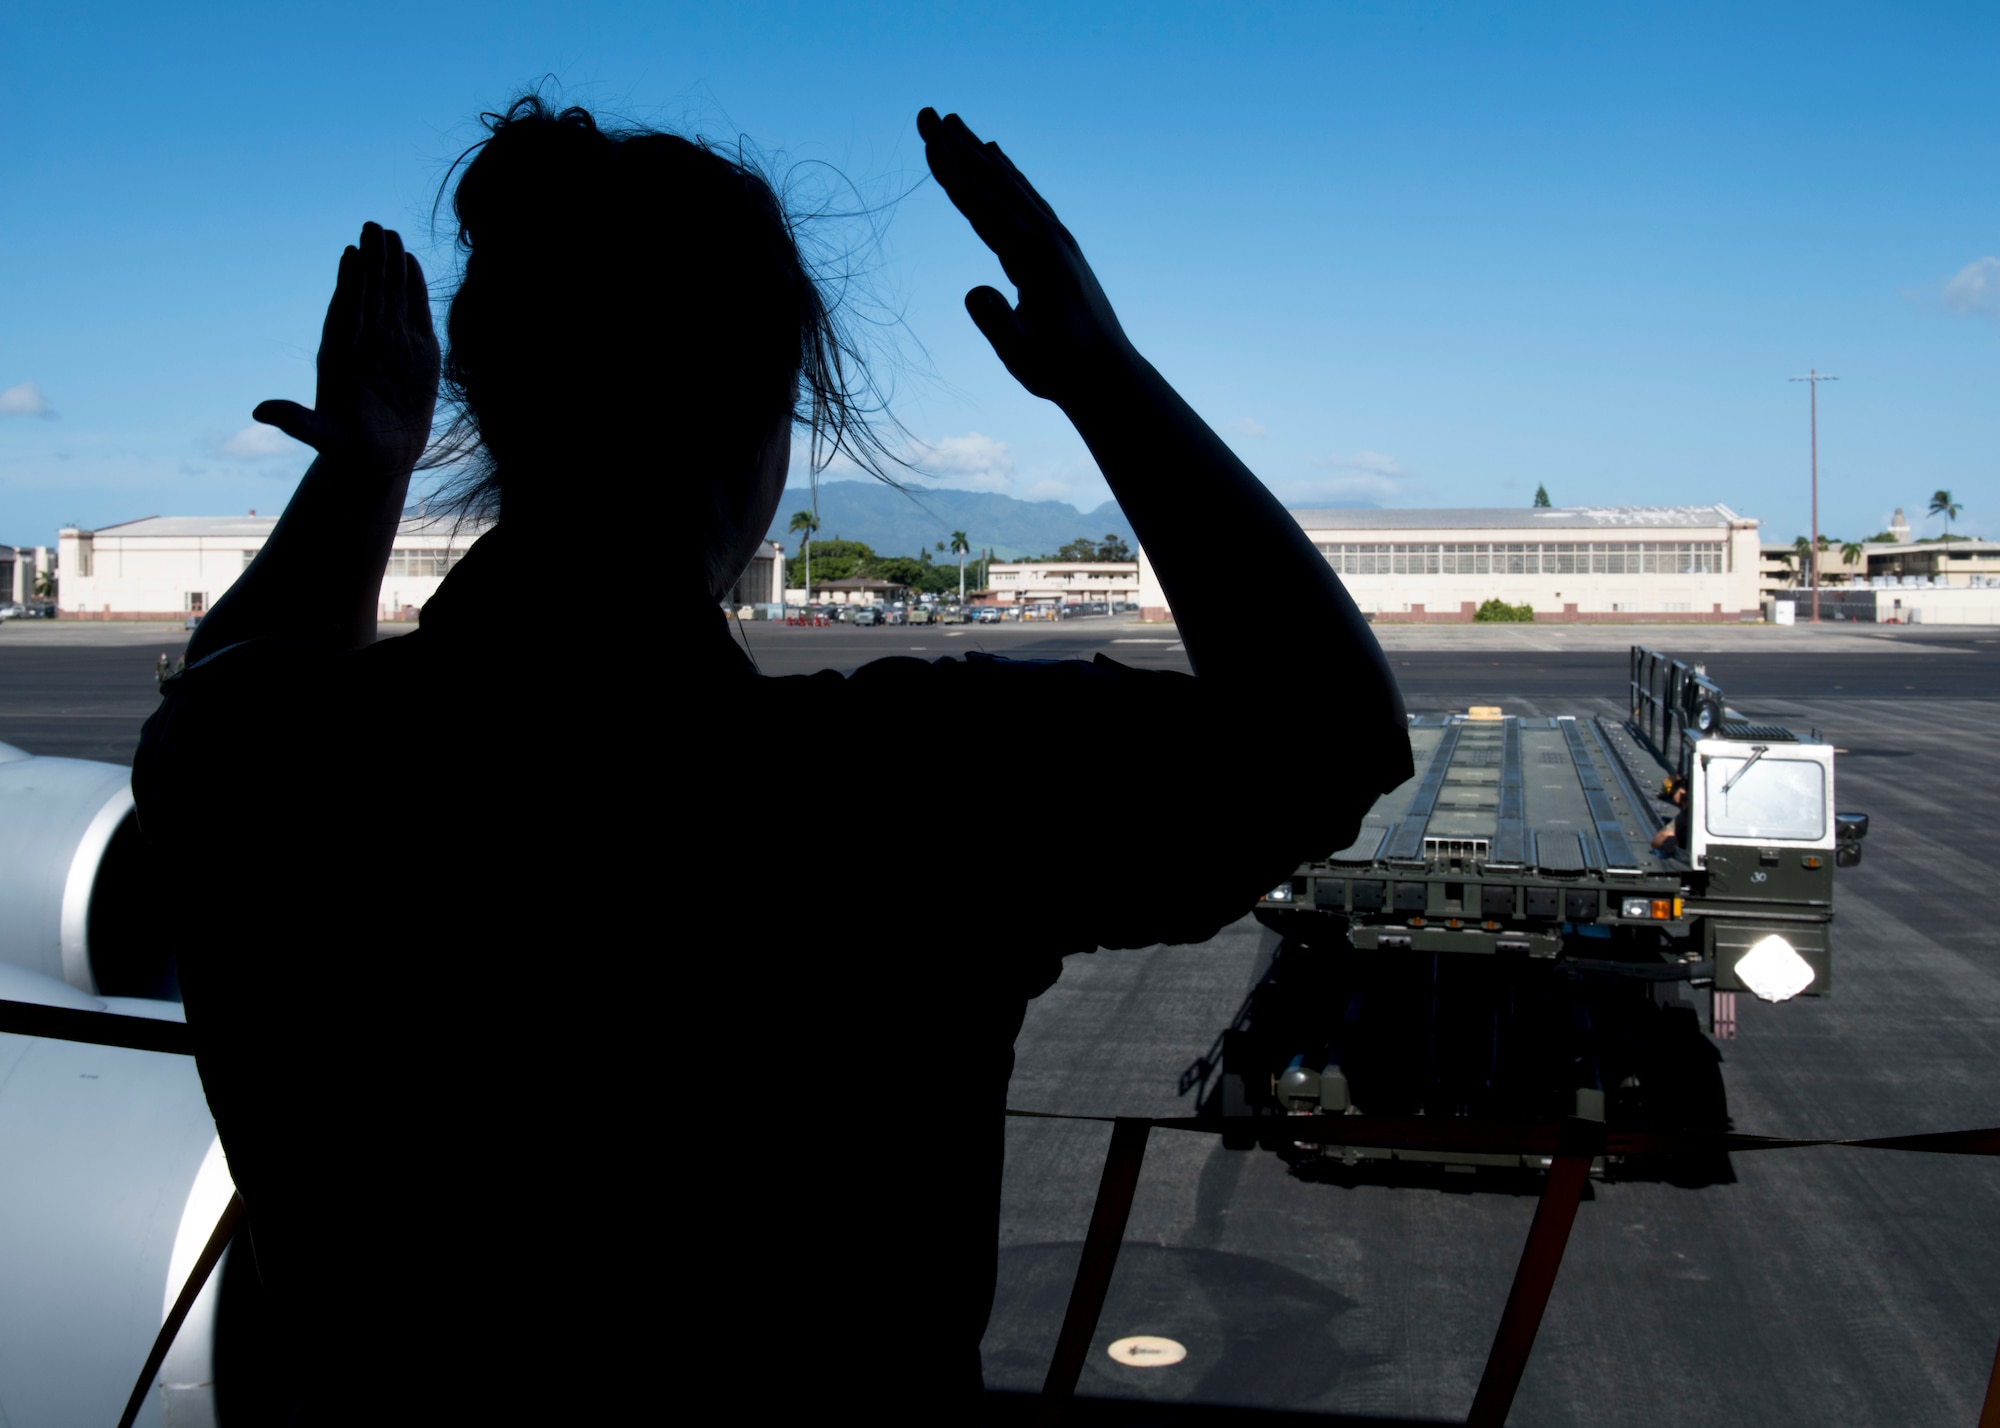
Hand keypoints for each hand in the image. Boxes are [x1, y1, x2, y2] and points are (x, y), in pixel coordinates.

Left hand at [253, 222, 439, 474]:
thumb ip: (297, 422)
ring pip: (390, 297)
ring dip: (391, 267)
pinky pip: (414, 312)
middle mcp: (364, 342)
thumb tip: (259, 411)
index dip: (347, 283)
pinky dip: (413, 288)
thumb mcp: (324, 437)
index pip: (344, 311)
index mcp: (339, 354)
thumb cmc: (350, 449)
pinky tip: (411, 261)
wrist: (381, 458)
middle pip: (368, 295)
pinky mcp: (417, 351)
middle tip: (372, 227)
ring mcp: (391, 344)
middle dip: (371, 262)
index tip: (350, 253)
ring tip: (391, 234)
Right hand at [918, 108, 1135, 405]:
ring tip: (952, 122)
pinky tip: (994, 154)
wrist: (1109, 376)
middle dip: (956, 147)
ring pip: (1011, 183)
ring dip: (978, 151)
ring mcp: (1058, 238)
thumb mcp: (1022, 357)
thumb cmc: (1060, 370)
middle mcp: (1048, 238)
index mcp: (1035, 260)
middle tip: (925, 113)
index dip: (953, 176)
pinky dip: (1005, 171)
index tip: (928, 143)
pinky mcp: (1061, 244)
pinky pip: (1027, 196)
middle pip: (994, 183)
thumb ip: (997, 324)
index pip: (984, 209)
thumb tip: (972, 293)